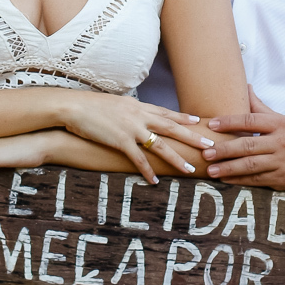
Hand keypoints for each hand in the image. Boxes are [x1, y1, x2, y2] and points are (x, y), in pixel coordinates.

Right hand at [60, 92, 213, 182]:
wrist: (74, 106)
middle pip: (172, 127)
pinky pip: (138, 158)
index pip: (167, 113)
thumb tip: (138, 116)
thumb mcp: (117, 104)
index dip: (184, 118)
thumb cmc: (93, 106)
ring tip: (190, 170)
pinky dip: (147, 170)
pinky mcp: (120, 141)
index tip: (200, 122)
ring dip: (176, 159)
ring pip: (160, 145)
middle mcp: (139, 116)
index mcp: (139, 106)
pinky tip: (155, 180)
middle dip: (192, 137)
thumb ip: (131, 111)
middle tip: (210, 146)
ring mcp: (131, 128)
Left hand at [203, 86, 284, 190]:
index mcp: (281, 124)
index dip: (229, 122)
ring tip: (211, 170)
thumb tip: (245, 88)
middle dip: (225, 149)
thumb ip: (262, 108)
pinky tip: (226, 180)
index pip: (251, 120)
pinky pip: (257, 180)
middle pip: (248, 145)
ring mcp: (282, 162)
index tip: (212, 125)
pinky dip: (240, 180)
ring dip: (229, 168)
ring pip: (251, 165)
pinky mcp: (283, 180)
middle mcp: (281, 142)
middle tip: (206, 151)